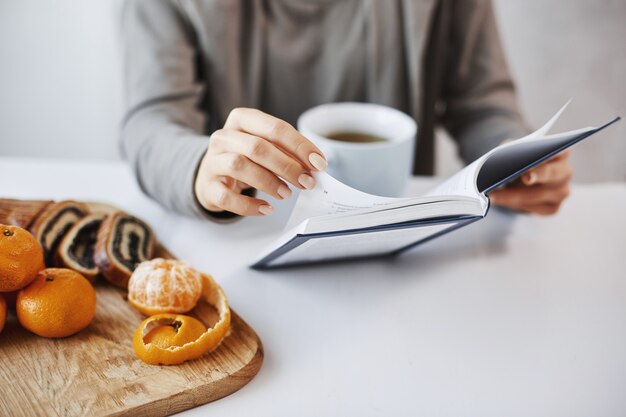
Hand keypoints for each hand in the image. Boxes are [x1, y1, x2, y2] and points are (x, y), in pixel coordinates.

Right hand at [194, 108, 326, 215]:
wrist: (212, 176)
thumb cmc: (246, 159)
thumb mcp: (265, 148)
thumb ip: (287, 152)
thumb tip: (314, 167)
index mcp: (242, 119)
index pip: (275, 128)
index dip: (300, 146)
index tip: (319, 164)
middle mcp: (224, 137)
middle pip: (257, 147)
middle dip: (287, 166)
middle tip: (307, 182)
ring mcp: (212, 161)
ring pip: (239, 166)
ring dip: (269, 182)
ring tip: (287, 195)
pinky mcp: (207, 186)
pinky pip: (227, 196)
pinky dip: (249, 205)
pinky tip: (266, 208)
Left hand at [489, 150, 572, 214]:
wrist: (519, 180)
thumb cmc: (518, 161)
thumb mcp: (514, 151)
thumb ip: (512, 151)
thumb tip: (501, 160)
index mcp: (560, 153)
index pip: (558, 151)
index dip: (547, 155)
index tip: (535, 158)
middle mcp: (565, 173)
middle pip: (551, 174)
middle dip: (537, 175)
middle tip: (523, 178)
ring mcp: (561, 192)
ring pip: (537, 195)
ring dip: (513, 195)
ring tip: (493, 195)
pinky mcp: (553, 208)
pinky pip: (532, 208)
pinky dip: (515, 204)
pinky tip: (500, 201)